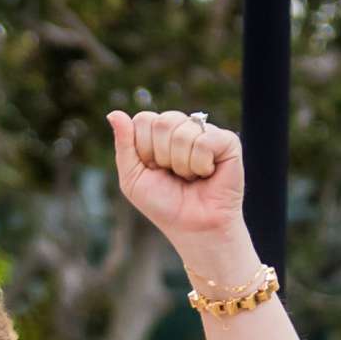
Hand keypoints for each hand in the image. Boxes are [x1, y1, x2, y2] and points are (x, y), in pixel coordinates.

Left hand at [106, 109, 244, 243]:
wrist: (192, 227)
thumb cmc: (163, 204)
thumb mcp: (132, 178)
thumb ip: (124, 145)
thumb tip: (113, 113)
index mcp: (159, 133)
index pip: (143, 120)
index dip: (144, 150)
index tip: (153, 170)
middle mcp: (183, 127)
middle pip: (162, 122)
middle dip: (161, 156)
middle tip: (173, 174)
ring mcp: (206, 132)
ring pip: (182, 133)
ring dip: (181, 164)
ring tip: (190, 177)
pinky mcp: (227, 141)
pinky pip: (205, 141)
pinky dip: (200, 164)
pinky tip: (207, 173)